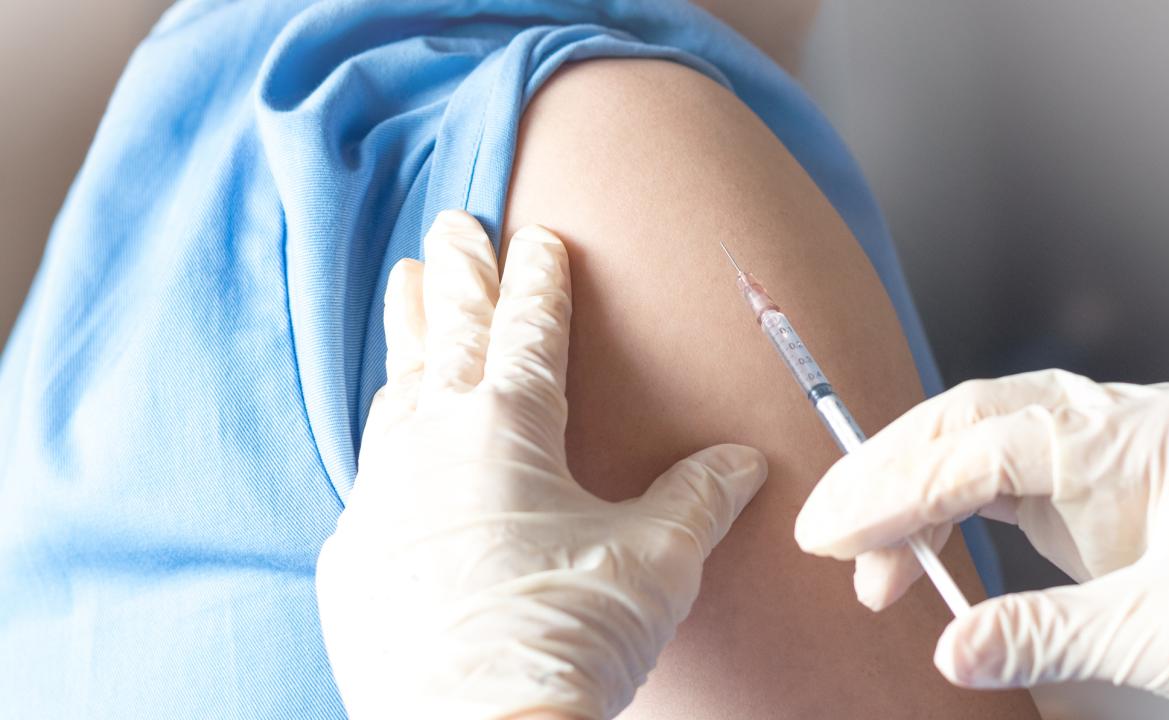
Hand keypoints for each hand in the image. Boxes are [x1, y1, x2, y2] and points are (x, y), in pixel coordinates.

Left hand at [315, 210, 766, 719]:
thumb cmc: (566, 635)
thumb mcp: (655, 561)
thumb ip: (697, 497)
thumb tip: (740, 460)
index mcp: (510, 426)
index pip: (531, 329)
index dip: (541, 279)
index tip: (539, 236)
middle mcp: (435, 441)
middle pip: (451, 333)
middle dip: (459, 273)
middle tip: (454, 224)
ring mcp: (385, 494)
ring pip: (398, 389)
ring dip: (409, 335)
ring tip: (404, 291)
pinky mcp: (356, 550)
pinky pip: (371, 471)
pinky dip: (386, 436)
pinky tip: (389, 436)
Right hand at [794, 369, 1168, 719]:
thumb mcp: (1167, 640)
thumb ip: (1047, 635)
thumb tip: (950, 648)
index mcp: (1141, 437)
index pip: (991, 448)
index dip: (905, 492)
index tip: (842, 535)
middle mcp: (1113, 427)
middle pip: (969, 424)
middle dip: (888, 476)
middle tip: (826, 533)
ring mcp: (1098, 455)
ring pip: (972, 445)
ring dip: (908, 495)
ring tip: (863, 563)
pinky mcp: (1087, 492)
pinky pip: (992, 482)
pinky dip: (941, 512)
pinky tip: (912, 549)